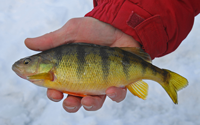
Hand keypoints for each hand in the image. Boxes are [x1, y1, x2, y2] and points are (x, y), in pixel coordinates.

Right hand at [25, 17, 140, 112]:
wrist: (119, 27)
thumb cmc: (95, 29)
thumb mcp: (72, 31)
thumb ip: (52, 40)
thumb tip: (28, 43)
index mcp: (70, 69)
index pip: (57, 85)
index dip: (53, 92)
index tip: (53, 92)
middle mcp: (84, 78)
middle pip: (74, 100)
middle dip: (69, 104)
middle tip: (68, 100)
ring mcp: (101, 82)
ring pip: (93, 103)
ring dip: (90, 105)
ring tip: (89, 99)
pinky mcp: (117, 83)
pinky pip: (116, 96)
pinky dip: (114, 95)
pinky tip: (112, 88)